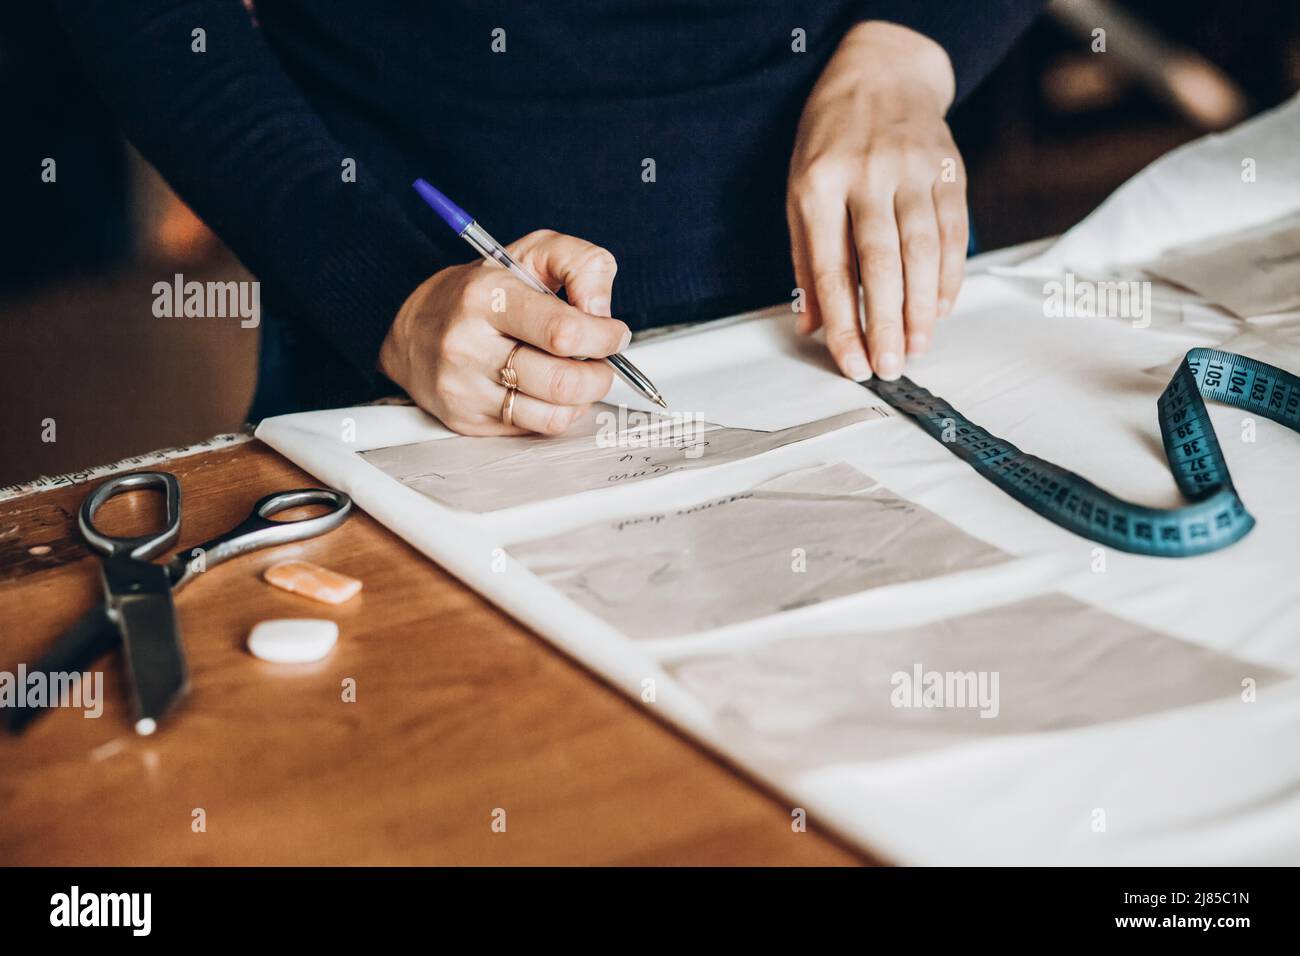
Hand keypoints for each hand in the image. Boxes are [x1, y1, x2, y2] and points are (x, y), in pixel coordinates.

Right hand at [379, 229, 629, 434]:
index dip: (603, 337)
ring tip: (580, 374)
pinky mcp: (468, 419)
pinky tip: (553, 392)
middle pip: (562, 381)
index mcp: (487, 297)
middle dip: (600, 374)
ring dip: (583, 396)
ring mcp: (465, 388)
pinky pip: (536, 428)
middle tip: (603, 361)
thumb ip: (582, 264)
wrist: (414, 329)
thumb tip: (602, 311)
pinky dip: (559, 412)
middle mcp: (469, 345)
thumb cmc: (482, 290)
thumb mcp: (533, 252)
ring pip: (553, 413)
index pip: (561, 332)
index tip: (614, 333)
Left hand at [787, 20, 966, 380]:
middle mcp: (866, 176)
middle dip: (886, 323)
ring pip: (922, 250)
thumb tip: (811, 326)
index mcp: (818, 185)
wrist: (881, 75)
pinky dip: (949, 276)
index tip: (852, 363)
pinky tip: (941, 309)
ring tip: (917, 348)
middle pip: (881, 262)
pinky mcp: (949, 169)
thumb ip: (805, 262)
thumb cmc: (830, 144)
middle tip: (890, 367)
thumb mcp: (799, 194)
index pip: (832, 268)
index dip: (843, 323)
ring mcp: (912, 170)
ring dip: (923, 308)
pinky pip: (954, 232)